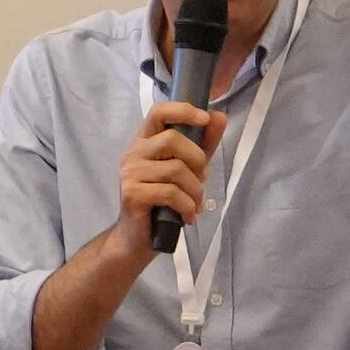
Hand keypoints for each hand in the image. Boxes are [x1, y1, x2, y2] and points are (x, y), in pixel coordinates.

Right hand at [109, 98, 218, 251]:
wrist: (137, 238)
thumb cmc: (163, 202)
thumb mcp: (188, 169)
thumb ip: (203, 143)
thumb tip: (219, 116)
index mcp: (144, 142)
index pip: (159, 112)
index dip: (183, 110)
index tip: (205, 119)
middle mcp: (133, 153)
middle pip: (172, 139)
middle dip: (197, 160)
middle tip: (202, 179)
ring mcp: (130, 173)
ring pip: (176, 169)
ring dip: (195, 190)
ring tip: (195, 203)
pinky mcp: (133, 194)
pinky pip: (171, 193)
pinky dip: (187, 206)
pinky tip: (188, 216)